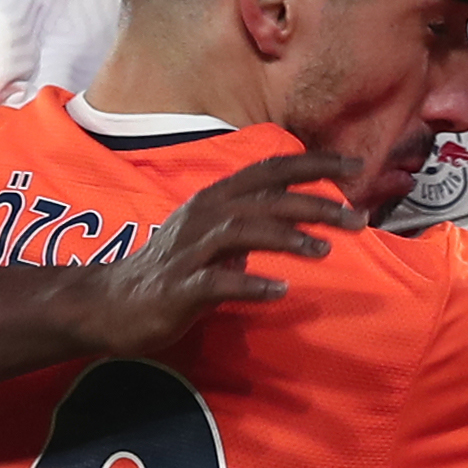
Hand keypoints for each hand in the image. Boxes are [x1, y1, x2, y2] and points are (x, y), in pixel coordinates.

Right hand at [78, 152, 364, 355]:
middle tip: (358, 219)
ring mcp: (189, 250)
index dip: (314, 163)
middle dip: (315, 204)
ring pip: (243, 231)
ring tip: (324, 250)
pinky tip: (280, 291)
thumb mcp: (215, 236)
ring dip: (287, 237)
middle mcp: (204, 214)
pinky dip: (250, 284)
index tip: (356, 165)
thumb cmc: (172, 268)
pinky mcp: (178, 287)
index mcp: (216, 198)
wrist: (109, 304)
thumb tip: (301, 216)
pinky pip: (218, 282)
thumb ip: (253, 222)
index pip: (271, 169)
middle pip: (265, 198)